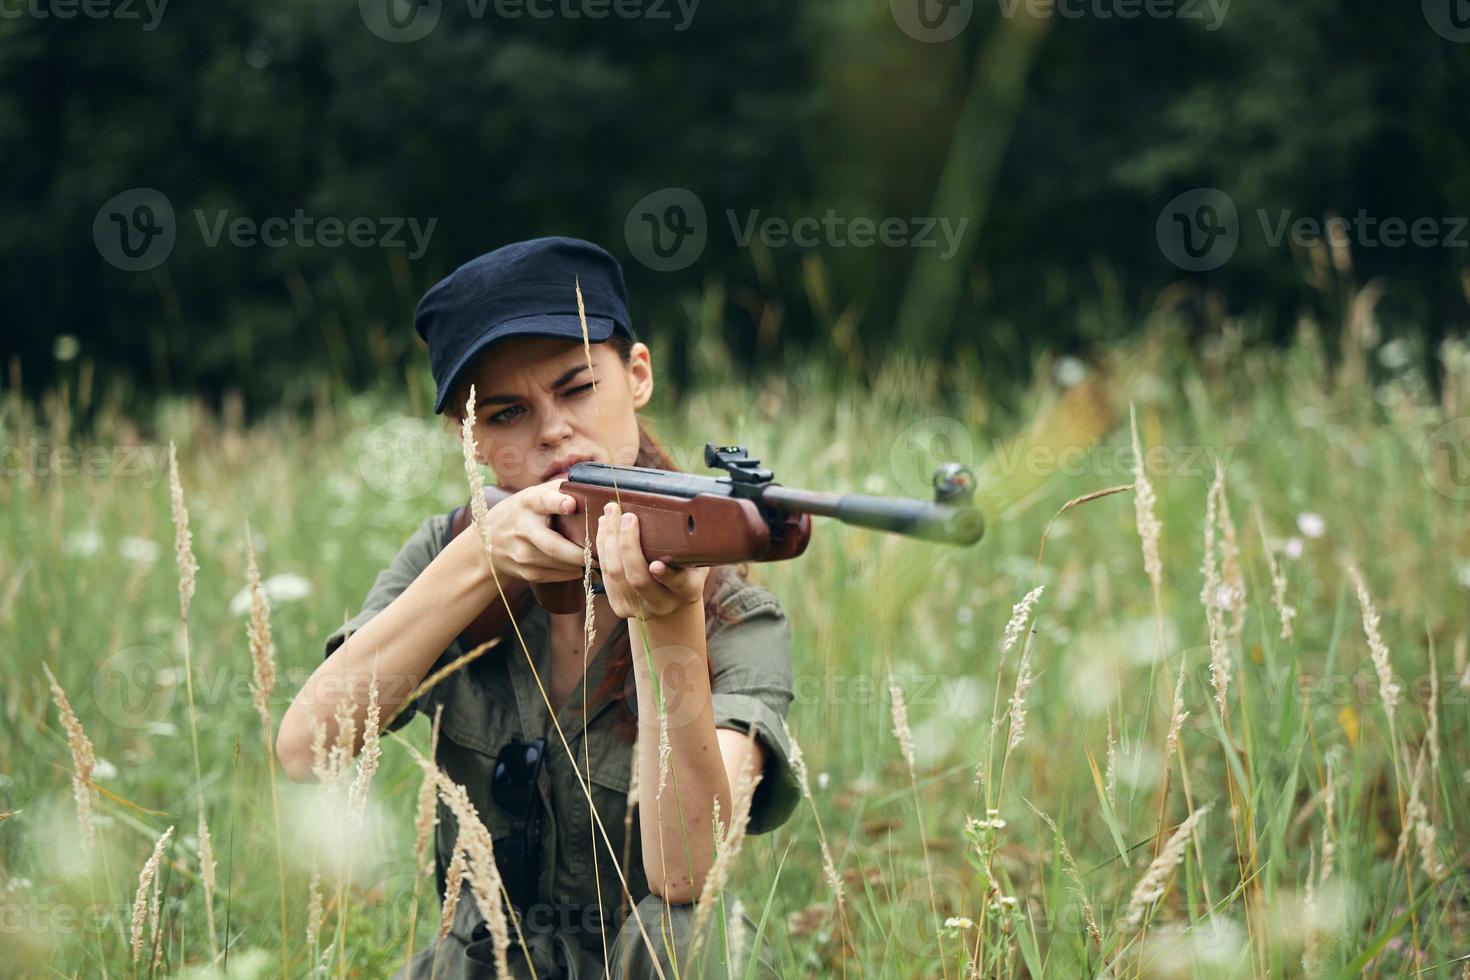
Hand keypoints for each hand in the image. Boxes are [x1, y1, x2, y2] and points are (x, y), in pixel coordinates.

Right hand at [483, 479, 587, 583]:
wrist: (489, 539)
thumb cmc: (524, 512)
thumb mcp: (535, 494)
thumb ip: (561, 490)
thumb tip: (594, 491)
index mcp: (529, 503)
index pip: (543, 501)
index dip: (557, 503)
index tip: (571, 505)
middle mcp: (523, 528)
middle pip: (554, 546)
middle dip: (579, 553)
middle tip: (600, 554)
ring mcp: (522, 552)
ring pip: (558, 564)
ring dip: (579, 564)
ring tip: (596, 560)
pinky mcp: (525, 571)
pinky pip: (555, 576)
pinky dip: (571, 573)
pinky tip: (580, 567)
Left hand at [596, 501, 708, 620]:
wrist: (671, 601)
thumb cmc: (687, 567)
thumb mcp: (697, 558)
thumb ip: (693, 543)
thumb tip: (687, 511)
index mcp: (688, 592)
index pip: (679, 584)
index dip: (667, 576)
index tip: (656, 565)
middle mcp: (662, 604)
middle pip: (638, 579)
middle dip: (628, 545)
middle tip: (627, 515)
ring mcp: (637, 608)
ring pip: (616, 574)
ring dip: (609, 539)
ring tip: (611, 512)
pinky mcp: (618, 605)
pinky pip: (605, 573)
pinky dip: (602, 546)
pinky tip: (604, 525)